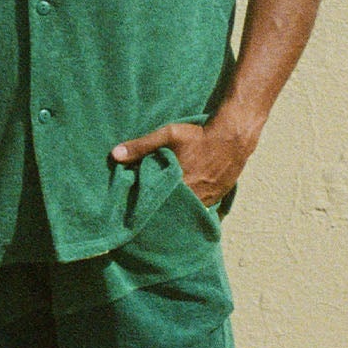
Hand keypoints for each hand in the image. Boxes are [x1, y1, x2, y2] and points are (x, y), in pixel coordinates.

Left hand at [109, 117, 255, 207]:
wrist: (232, 138)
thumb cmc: (198, 136)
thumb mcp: (168, 135)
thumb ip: (141, 146)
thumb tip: (114, 155)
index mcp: (178, 186)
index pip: (153, 203)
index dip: (142, 205)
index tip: (130, 206)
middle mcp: (192, 199)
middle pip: (168, 210)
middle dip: (156, 210)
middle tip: (143, 211)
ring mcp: (205, 202)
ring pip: (183, 212)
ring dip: (172, 210)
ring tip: (160, 210)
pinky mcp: (214, 201)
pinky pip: (197, 210)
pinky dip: (188, 209)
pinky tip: (179, 206)